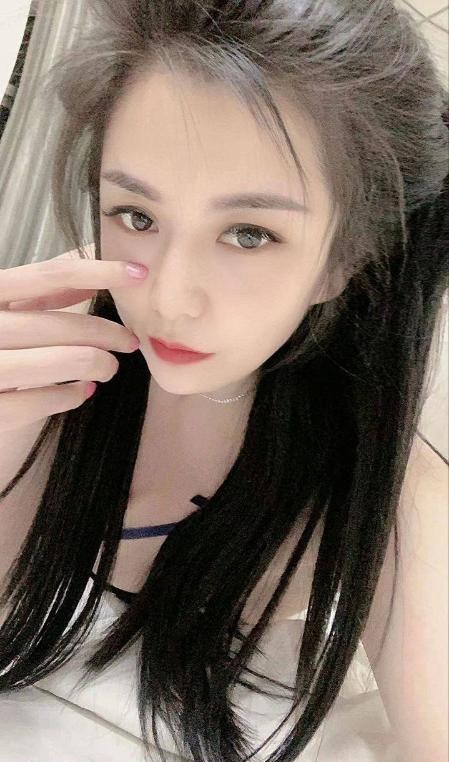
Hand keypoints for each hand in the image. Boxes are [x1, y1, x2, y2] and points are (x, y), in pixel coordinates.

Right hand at [0, 252, 146, 431]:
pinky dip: (73, 395)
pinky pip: (49, 400)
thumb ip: (40, 292)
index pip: (49, 276)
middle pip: (64, 324)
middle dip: (109, 333)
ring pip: (68, 361)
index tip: (137, 274)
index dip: (98, 272)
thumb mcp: (5, 310)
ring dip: (100, 365)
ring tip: (108, 368)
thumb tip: (89, 266)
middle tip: (129, 341)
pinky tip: (82, 391)